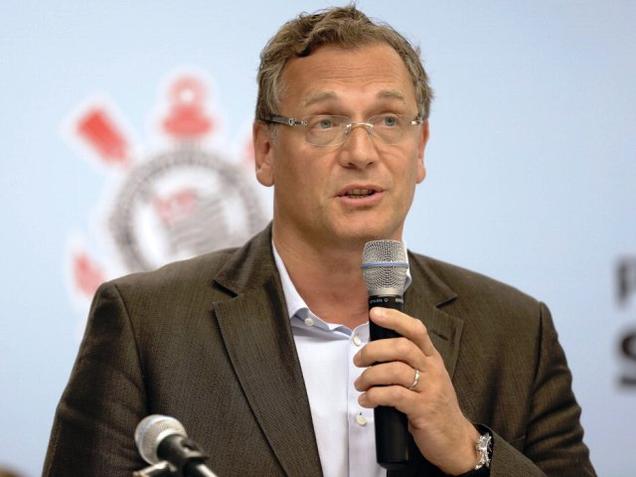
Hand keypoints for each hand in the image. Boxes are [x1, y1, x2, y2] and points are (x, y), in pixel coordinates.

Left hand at [353, 307, 478, 474]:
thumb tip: (373, 351)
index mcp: (431, 357)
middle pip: (401, 347)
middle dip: (373, 350)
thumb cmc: (434, 405)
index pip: (415, 330)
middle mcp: (432, 369)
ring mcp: (429, 389)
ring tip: (360, 385)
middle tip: (358, 360)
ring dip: (370, 376)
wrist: (455, 439)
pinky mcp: (423, 409)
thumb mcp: (426, 378)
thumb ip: (406, 363)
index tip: (374, 313)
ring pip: (395, 371)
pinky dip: (375, 396)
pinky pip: (394, 396)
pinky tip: (367, 400)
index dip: (395, 318)